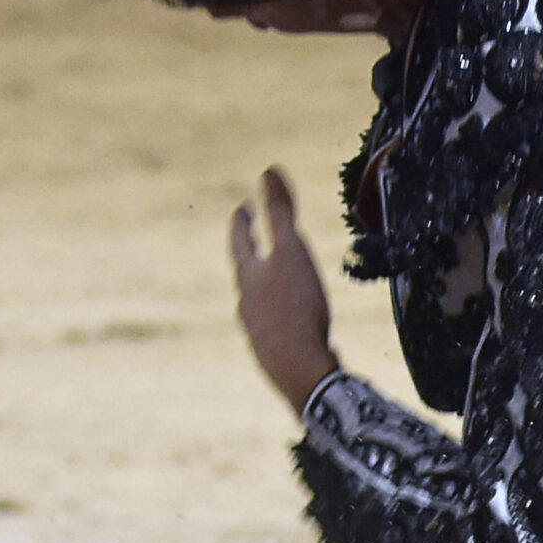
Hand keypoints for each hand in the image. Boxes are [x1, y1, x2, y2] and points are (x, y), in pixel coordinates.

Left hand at [228, 167, 341, 413]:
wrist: (302, 372)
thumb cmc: (296, 308)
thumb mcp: (292, 251)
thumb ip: (280, 213)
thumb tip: (268, 170)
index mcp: (249, 275)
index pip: (240, 240)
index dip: (242, 221)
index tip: (242, 208)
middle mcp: (246, 303)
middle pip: (246, 272)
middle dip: (251, 255)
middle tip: (255, 242)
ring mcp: (257, 332)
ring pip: (257, 303)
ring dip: (264, 289)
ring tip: (276, 284)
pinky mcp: (273, 355)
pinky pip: (275, 329)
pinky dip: (281, 318)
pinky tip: (294, 327)